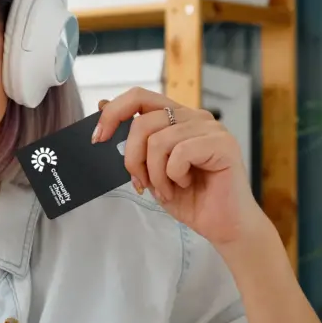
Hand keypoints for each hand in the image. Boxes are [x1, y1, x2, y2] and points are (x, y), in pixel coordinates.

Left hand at [91, 87, 269, 248]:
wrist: (222, 225)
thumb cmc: (191, 198)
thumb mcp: (151, 170)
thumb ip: (134, 142)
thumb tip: (103, 105)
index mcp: (177, 118)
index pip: (139, 97)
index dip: (113, 113)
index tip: (98, 138)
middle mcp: (195, 117)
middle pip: (143, 121)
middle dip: (133, 158)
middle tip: (140, 182)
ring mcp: (211, 128)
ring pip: (158, 140)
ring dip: (156, 174)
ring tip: (168, 189)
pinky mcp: (223, 143)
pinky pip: (180, 153)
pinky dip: (174, 176)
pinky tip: (185, 185)